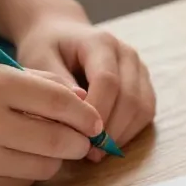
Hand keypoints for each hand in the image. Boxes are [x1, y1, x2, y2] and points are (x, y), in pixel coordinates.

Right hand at [0, 60, 104, 185]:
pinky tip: (14, 159)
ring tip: (45, 147)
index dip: (86, 114)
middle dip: (79, 142)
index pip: (59, 102)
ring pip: (46, 166)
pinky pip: (24, 183)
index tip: (95, 122)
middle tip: (81, 140)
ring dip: (56, 159)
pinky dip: (29, 172)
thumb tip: (84, 100)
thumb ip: (43, 82)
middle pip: (59, 140)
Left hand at [16, 14, 155, 160]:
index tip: (79, 136)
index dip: (97, 112)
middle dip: (111, 129)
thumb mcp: (39, 59)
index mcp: (101, 42)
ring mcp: (140, 69)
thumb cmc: (47, 47)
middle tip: (88, 152)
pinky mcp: (144, 84)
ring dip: (122, 134)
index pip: (108, 81)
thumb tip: (75, 115)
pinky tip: (108, 141)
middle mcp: (127, 54)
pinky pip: (145, 112)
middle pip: (130, 97)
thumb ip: (56, 84)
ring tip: (98, 151)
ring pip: (143, 108)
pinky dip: (130, 131)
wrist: (62, 33)